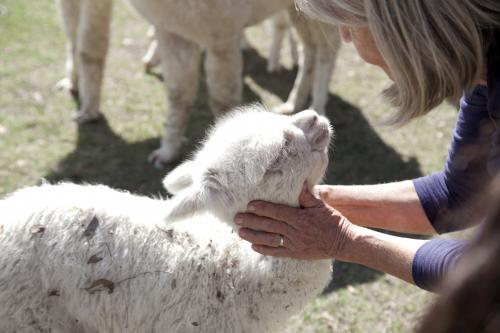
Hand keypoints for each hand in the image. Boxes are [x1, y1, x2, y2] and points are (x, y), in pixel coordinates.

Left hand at [235, 183, 353, 259]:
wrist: (344, 242)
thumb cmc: (333, 221)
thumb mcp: (321, 205)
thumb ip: (307, 196)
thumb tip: (298, 183)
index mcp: (300, 218)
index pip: (277, 212)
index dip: (262, 208)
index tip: (249, 205)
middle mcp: (295, 231)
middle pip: (269, 225)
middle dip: (252, 222)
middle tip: (237, 218)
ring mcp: (295, 244)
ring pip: (270, 239)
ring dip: (254, 236)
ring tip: (240, 232)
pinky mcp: (296, 254)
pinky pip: (278, 252)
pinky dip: (265, 250)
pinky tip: (253, 246)